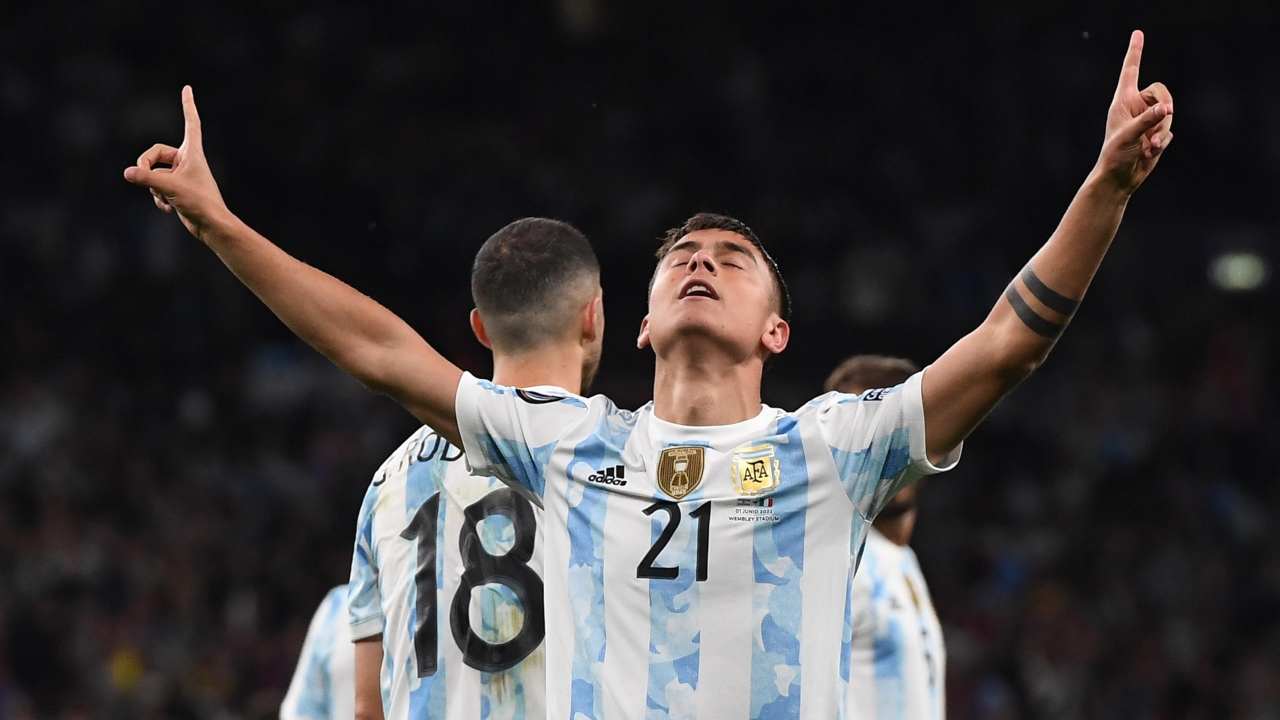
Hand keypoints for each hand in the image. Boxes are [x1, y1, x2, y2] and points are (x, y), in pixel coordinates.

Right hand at [123, 86, 228, 240]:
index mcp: (192, 152)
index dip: (188, 105)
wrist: (211, 226)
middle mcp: (187, 161)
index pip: (190, 122)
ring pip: (153, 174)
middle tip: (145, 180)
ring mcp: (181, 175)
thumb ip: (146, 178)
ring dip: (154, 188)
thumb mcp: (169, 188)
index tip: (188, 88)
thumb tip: (127, 173)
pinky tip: (169, 209)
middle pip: (154, 154)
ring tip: (169, 200)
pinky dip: (158, 198)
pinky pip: (157, 187)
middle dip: (145, 168)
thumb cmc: (199, 203)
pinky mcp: (177, 189)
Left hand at [1095, 30, 1174, 193]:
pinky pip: (1170, 130)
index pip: (1131, 71)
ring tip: (1148, 146)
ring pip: (1169, 112)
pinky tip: (1150, 152)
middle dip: (1165, 108)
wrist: (1119, 178)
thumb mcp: (1129, 135)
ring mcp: (1149, 119)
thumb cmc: (1115, 155)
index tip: (1138, 33)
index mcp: (1123, 100)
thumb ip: (1147, 120)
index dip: (1135, 52)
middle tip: (1161, 121)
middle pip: (1162, 92)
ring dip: (1162, 131)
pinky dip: (1163, 141)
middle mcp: (1136, 106)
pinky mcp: (1158, 132)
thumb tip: (1167, 108)